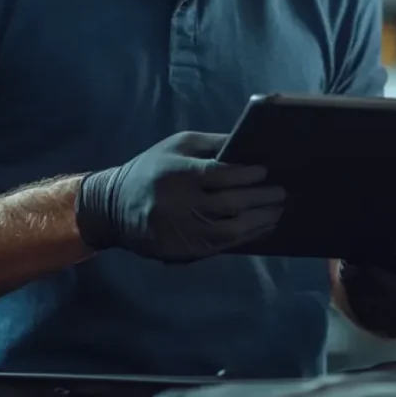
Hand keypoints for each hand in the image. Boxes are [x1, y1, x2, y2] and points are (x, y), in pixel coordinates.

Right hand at [74, 132, 284, 261]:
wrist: (113, 207)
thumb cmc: (152, 168)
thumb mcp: (178, 145)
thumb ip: (213, 144)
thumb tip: (250, 144)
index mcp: (178, 173)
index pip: (220, 175)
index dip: (247, 174)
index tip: (266, 171)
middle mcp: (180, 204)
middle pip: (229, 205)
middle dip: (261, 199)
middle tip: (282, 193)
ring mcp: (181, 231)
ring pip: (229, 231)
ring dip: (259, 222)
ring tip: (277, 211)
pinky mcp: (182, 251)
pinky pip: (221, 246)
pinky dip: (246, 238)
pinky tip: (261, 227)